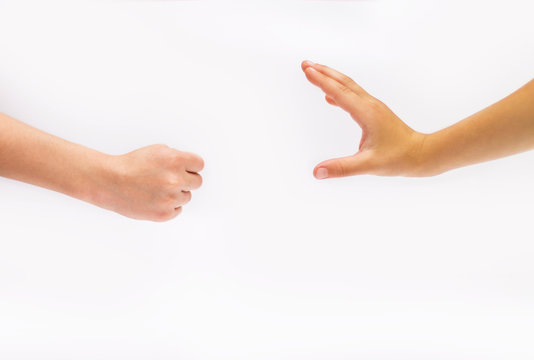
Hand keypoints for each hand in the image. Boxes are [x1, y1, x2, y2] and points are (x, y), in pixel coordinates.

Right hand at [98, 144, 203, 221]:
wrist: (110, 182)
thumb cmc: (131, 165)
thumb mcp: (157, 150)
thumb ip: (177, 158)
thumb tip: (191, 166)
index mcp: (175, 161)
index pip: (199, 164)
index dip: (191, 166)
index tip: (186, 168)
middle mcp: (175, 180)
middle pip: (197, 182)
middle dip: (186, 180)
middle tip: (170, 179)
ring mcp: (170, 198)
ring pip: (186, 196)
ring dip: (176, 193)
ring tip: (157, 188)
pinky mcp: (164, 214)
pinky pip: (178, 209)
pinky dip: (169, 206)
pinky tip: (155, 199)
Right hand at [302, 60, 427, 178]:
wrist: (422, 154)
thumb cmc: (398, 159)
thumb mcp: (368, 166)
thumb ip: (342, 168)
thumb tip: (317, 172)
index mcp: (366, 113)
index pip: (339, 93)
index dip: (321, 81)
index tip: (306, 70)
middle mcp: (369, 105)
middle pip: (343, 82)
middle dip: (323, 72)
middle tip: (304, 63)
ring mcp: (373, 107)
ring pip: (349, 86)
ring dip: (331, 78)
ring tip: (314, 72)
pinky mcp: (375, 112)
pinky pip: (353, 96)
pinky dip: (339, 91)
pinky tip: (330, 97)